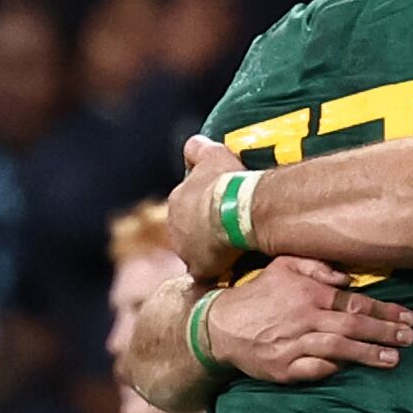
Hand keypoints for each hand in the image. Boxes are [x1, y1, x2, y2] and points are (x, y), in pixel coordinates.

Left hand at [168, 135, 247, 279]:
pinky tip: (237, 265)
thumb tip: (193, 142)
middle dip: (206, 231)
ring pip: (199, 251)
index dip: (204, 208)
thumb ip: (199, 148)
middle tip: (232, 228)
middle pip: (191, 231)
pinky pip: (210, 270)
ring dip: (213, 250)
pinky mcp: (199, 268)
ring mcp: (185, 249)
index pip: (188, 207)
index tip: (221, 208)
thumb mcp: (213, 155)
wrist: (237, 208)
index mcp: (177, 201)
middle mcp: (174, 226)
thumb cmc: (227, 181)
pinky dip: (220, 268)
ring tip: (238, 247)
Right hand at [205, 257, 412, 382]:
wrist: (219, 325)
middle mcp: (304, 319)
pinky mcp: (283, 369)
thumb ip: (318, 267)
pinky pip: (315, 370)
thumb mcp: (284, 266)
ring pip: (338, 349)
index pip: (356, 304)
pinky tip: (354, 368)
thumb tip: (348, 279)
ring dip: (368, 354)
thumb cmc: (258, 293)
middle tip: (411, 338)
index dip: (386, 311)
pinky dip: (335, 368)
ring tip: (394, 358)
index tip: (409, 317)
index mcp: (309, 294)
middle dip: (386, 332)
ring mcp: (293, 346)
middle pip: (353, 327)